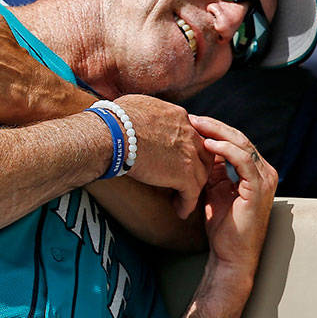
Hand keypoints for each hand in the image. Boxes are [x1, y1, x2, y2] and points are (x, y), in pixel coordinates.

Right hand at [112, 95, 211, 218]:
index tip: (179, 158)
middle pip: (203, 154)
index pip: (192, 135)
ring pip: (201, 175)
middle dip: (198, 167)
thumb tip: (137, 116)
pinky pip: (191, 194)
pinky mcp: (184, 174)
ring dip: (193, 188)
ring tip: (183, 199)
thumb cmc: (115, 120)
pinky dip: (187, 204)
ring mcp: (189, 154)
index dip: (187, 148)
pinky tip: (180, 212)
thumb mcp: (137, 105)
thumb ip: (148, 111)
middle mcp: (189, 133)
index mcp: (178, 117)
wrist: (113, 134)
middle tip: (187, 179)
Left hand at [190, 114, 276, 276]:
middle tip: (190, 117)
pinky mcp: (259, 189)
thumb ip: (211, 169)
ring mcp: (264, 180)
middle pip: (239, 138)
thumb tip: (195, 148)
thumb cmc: (222, 226)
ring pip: (242, 145)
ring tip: (196, 126)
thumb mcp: (213, 190)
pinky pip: (244, 161)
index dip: (213, 128)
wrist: (230, 255)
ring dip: (217, 132)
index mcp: (255, 171)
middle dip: (213, 126)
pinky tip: (208, 144)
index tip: (189, 122)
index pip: (235, 140)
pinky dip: (226, 149)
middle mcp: (264, 172)